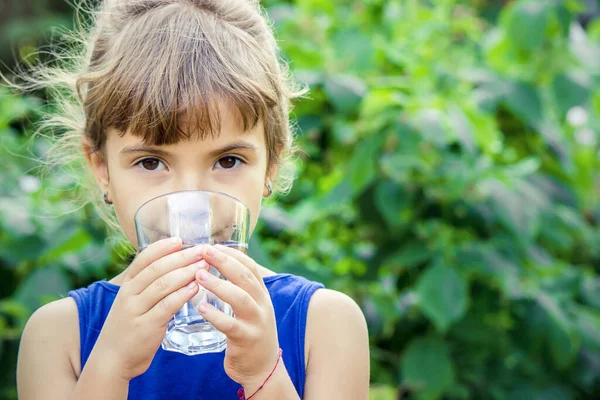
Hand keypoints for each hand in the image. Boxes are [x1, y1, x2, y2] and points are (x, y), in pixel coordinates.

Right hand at [92, 238, 207, 380]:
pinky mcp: (147, 326)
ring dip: (186, 273)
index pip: (143, 259)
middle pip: (157, 269)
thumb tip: (173, 265)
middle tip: (201, 251)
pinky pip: (167, 306)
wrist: (112, 360)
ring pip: (163, 285)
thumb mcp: (132, 302)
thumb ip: (148, 285)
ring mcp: (136, 310)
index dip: (162, 248)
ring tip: (204, 266)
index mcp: (126, 285)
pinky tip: (195, 287)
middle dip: (181, 257)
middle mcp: (129, 294)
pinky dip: (182, 294)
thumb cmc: (129, 327)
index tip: (179, 239)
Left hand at [195, 245, 279, 389]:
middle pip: (245, 277)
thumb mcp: (251, 307)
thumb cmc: (250, 333)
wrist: (262, 368)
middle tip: (204, 251)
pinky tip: (201, 308)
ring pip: (240, 298)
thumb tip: (218, 264)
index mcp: (262, 294)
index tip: (213, 245)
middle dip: (225, 262)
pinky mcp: (247, 340)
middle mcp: (262, 305)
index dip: (232, 254)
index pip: (250, 267)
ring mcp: (257, 322)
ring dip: (219, 285)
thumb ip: (239, 288)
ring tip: (199, 275)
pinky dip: (216, 315)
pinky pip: (231, 325)